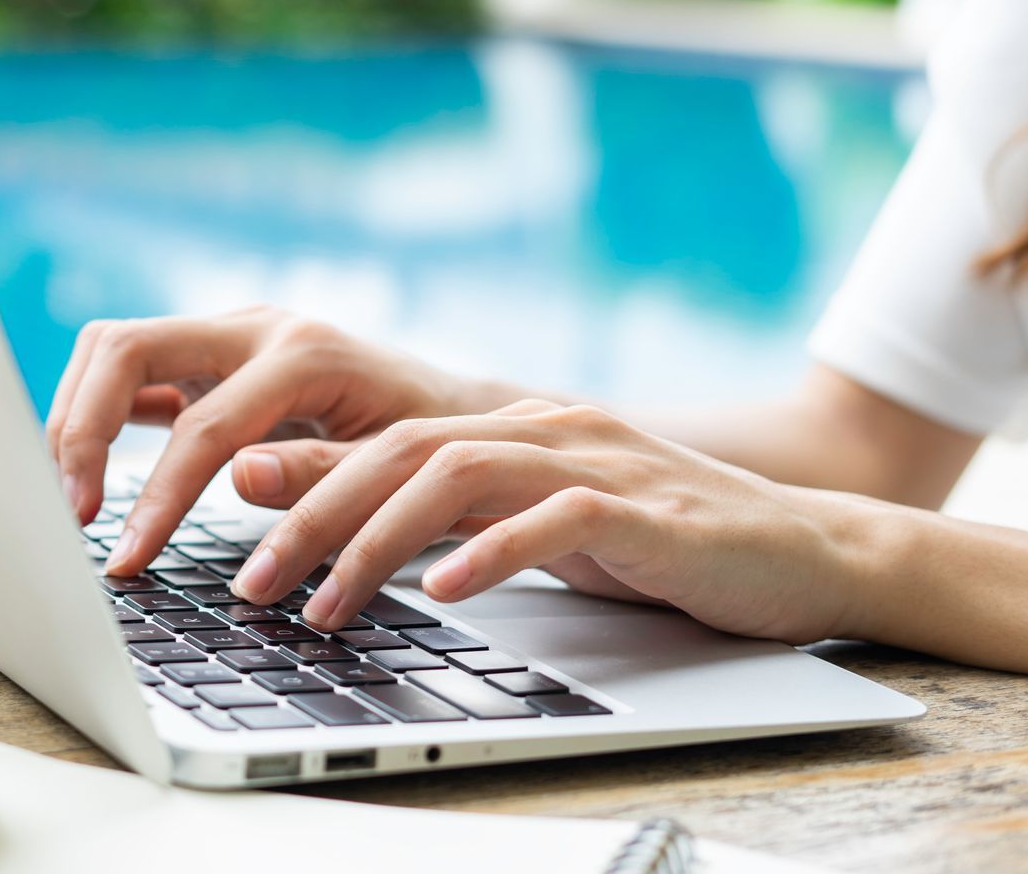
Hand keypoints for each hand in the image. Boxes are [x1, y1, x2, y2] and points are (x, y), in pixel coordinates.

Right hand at [45, 305, 473, 571]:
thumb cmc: (436, 448)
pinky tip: (89, 470)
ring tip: (72, 495)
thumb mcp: (396, 470)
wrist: (456, 412)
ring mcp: (225, 336)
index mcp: (302, 353)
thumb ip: (319, 472)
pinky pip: (131, 371)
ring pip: (113, 349)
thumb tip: (238, 474)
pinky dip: (98, 414)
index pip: (200, 425)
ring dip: (77, 417)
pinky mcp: (208, 360)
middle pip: (125, 348)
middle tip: (71, 513)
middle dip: (82, 429)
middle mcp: (253, 328)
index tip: (126, 556)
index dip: (155, 494)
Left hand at [231, 399, 868, 644]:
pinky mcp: (645, 507)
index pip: (377, 433)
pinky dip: (491, 551)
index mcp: (505, 425)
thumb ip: (435, 512)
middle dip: (312, 514)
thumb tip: (318, 522)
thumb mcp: (527, 520)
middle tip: (250, 582)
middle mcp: (539, 427)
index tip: (228, 516)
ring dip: (376, 542)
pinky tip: (444, 590)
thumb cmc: (652, 540)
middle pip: (397, 449)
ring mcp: (593, 459)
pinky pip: (554, 518)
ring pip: (457, 473)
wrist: (800, 547)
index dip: (297, 470)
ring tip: (323, 604)